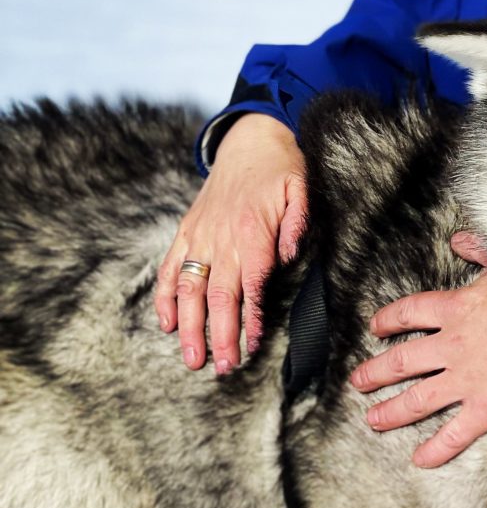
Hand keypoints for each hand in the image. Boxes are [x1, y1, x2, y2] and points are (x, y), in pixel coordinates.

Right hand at [156, 114, 307, 372]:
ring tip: (192, 359)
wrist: (250, 139)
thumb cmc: (281, 169)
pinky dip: (164, 297)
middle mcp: (221, 237)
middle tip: (221, 368)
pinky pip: (169, 268)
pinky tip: (166, 324)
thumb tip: (288, 256)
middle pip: (218, 295)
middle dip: (219, 335)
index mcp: (252, 231)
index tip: (252, 346)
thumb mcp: (302, 189)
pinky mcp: (187, 231)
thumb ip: (297, 224)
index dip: (251, 318)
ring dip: (189, 326)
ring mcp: (199, 235)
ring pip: (189, 288)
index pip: (252, 284)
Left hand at [350, 233, 486, 467]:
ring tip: (372, 419)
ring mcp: (465, 381)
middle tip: (358, 381)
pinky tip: (420, 460)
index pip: (411, 313)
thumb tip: (460, 239)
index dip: (390, 320)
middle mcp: (453, 347)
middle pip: (403, 360)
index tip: (376, 327)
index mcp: (457, 310)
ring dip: (392, 411)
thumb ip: (482, 251)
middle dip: (376, 372)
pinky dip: (437, 450)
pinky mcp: (483, 409)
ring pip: (417, 399)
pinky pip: (454, 434)